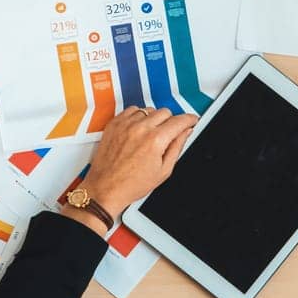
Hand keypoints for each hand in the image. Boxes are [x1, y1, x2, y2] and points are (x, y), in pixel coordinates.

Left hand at [79, 107, 195, 217]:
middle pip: (165, 112)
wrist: (106, 188)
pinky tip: (138, 129)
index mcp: (156, 140)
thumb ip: (177, 147)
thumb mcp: (163, 171)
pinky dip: (138, 116)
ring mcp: (126, 124)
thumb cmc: (131, 184)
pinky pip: (132, 109)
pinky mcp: (114, 123)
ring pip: (149, 109)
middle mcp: (140, 128)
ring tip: (150, 135)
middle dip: (171, 122)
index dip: (189, 120)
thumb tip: (186, 132)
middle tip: (168, 134)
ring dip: (153, 119)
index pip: (180, 120)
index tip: (191, 121)